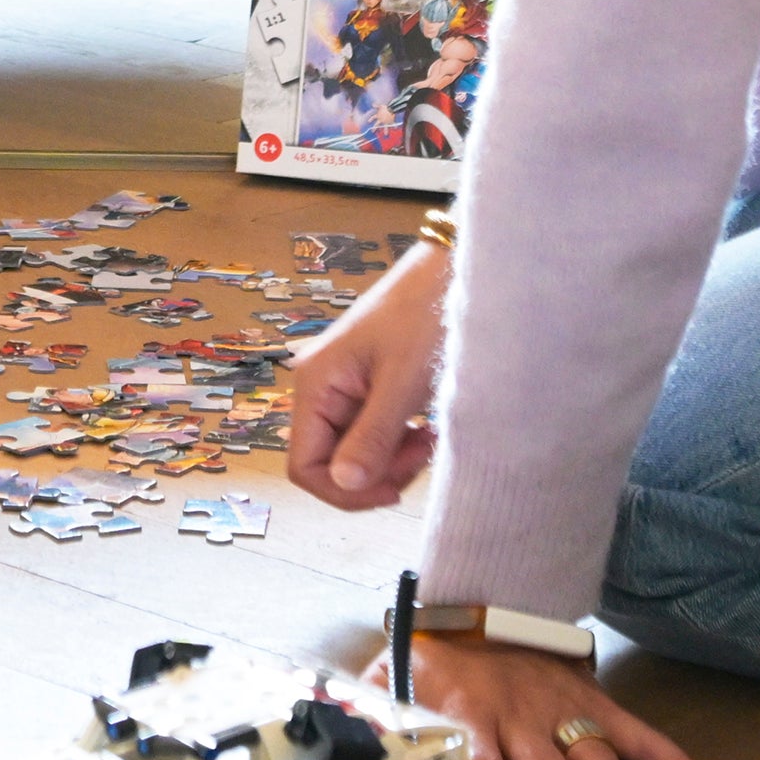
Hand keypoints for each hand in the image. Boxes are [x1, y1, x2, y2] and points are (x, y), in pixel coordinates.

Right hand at [287, 244, 449, 509]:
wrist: (455, 270)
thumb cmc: (426, 312)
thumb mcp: (402, 383)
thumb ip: (372, 438)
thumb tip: (344, 484)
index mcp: (316, 383)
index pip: (304, 466)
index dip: (343, 490)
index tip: (393, 489)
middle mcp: (322, 386)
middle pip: (331, 462)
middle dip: (375, 473)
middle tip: (420, 455)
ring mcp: (345, 386)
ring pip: (355, 450)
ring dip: (391, 459)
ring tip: (428, 436)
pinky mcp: (370, 385)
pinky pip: (372, 432)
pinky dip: (399, 441)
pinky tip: (425, 426)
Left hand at [379, 635, 709, 759]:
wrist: (480, 596)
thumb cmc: (433, 656)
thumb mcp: (390, 682)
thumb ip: (374, 721)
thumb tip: (348, 758)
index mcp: (468, 713)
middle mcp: (519, 715)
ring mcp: (561, 709)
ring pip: (590, 755)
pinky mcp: (594, 702)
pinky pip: (638, 734)